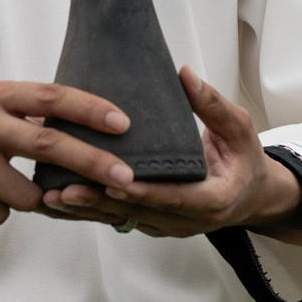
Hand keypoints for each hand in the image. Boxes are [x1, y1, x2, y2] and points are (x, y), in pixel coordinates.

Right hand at [0, 81, 133, 224]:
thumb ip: (29, 115)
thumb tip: (92, 130)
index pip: (50, 97)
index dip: (90, 109)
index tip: (123, 124)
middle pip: (48, 144)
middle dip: (92, 162)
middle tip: (125, 176)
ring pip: (26, 194)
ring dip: (28, 199)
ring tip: (0, 184)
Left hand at [43, 68, 301, 246]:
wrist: (249, 196)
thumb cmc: (244, 159)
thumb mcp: (240, 128)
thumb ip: (213, 105)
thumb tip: (184, 73)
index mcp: (211, 200)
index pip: (173, 198)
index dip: (144, 191)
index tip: (115, 181)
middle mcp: (185, 221)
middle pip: (138, 213)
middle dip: (100, 202)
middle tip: (64, 191)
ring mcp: (166, 227)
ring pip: (122, 220)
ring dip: (86, 211)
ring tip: (51, 198)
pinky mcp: (151, 224)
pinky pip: (118, 219)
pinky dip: (90, 211)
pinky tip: (59, 203)